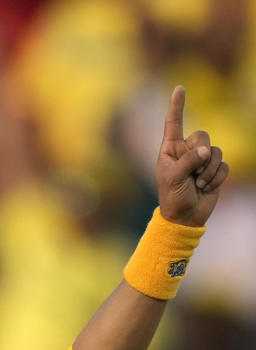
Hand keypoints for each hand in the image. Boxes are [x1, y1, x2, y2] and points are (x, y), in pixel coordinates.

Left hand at [156, 86, 228, 226]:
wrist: (185, 217)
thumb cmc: (172, 197)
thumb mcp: (173, 178)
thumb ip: (187, 162)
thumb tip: (206, 150)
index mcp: (169, 149)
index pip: (173, 123)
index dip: (177, 105)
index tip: (180, 88)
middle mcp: (186, 151)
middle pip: (202, 135)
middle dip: (201, 155)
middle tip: (193, 175)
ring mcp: (201, 160)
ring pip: (215, 151)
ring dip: (208, 170)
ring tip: (198, 184)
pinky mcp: (214, 169)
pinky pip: (223, 165)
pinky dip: (216, 177)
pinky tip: (207, 188)